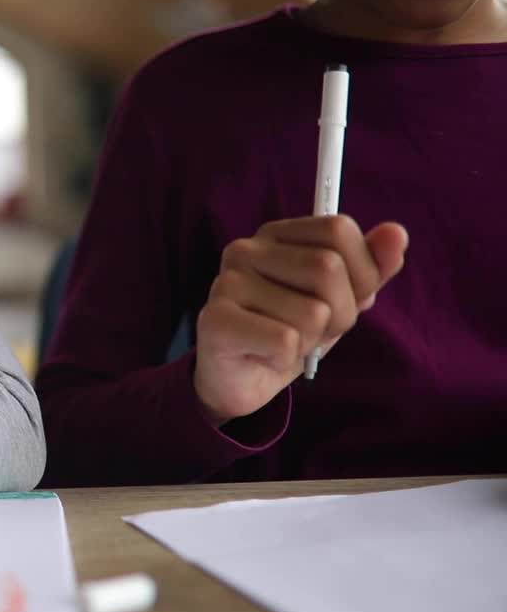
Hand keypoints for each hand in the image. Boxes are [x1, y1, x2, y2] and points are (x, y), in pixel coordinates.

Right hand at [195, 216, 407, 423]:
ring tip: (284, 344)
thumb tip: (396, 233)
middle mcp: (245, 250)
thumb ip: (370, 268)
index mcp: (275, 235)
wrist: (236, 381)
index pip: (338, 230)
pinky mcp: (215, 321)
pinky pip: (285, 341)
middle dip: (339, 314)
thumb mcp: (339, 300)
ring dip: (310, 340)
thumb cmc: (287, 333)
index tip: (341, 298)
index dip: (359, 272)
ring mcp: (226, 284)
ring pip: (312, 312)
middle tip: (312, 331)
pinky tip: (264, 356)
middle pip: (327, 268)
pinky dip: (286, 358)